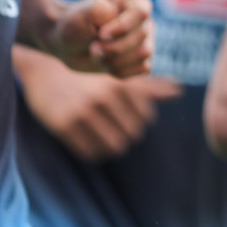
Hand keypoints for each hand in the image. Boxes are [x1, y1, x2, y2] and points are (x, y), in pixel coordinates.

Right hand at [16, 48, 180, 162]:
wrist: (46, 73)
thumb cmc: (90, 77)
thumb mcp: (118, 77)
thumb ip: (150, 85)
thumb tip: (179, 90)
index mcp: (120, 84)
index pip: (147, 117)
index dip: (140, 120)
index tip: (127, 115)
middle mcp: (104, 96)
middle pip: (133, 135)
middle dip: (127, 134)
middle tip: (115, 128)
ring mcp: (83, 111)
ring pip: (114, 147)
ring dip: (112, 146)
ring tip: (103, 136)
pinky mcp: (64, 126)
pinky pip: (90, 153)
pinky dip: (94, 152)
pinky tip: (88, 140)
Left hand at [48, 0, 154, 77]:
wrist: (67, 44)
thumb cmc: (75, 24)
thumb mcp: (81, 14)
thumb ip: (102, 13)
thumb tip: (118, 32)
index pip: (141, 11)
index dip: (123, 27)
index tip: (101, 34)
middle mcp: (142, 12)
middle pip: (142, 34)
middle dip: (114, 47)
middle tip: (93, 47)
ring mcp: (145, 34)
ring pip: (144, 52)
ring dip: (116, 60)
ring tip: (97, 55)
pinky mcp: (142, 54)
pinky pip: (143, 67)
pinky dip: (121, 70)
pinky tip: (107, 64)